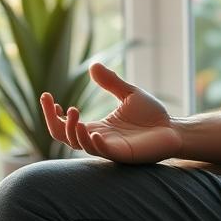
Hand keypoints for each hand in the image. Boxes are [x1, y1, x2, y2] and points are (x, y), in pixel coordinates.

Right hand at [40, 62, 182, 163]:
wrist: (174, 129)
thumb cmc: (152, 116)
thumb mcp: (129, 94)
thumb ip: (111, 82)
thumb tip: (93, 66)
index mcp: (96, 127)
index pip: (65, 124)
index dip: (51, 113)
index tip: (46, 96)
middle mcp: (98, 139)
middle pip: (64, 136)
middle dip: (54, 122)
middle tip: (56, 104)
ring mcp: (109, 148)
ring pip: (80, 145)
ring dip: (73, 130)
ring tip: (73, 113)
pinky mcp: (123, 154)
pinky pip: (103, 151)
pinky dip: (94, 143)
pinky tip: (92, 132)